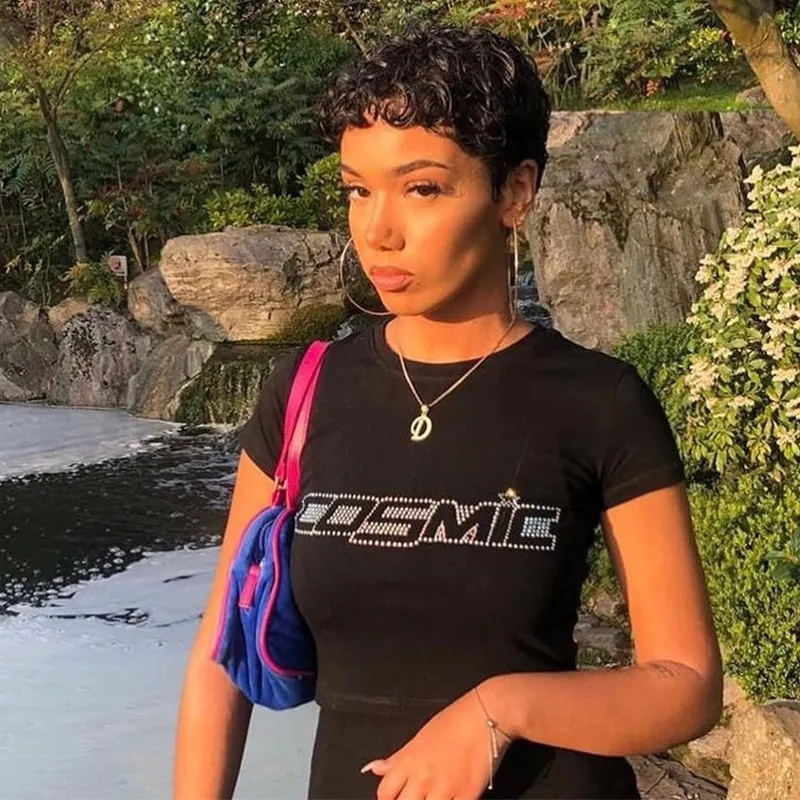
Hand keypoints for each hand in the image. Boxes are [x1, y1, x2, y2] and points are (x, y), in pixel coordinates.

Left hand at [360, 688, 512, 799]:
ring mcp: (445, 788)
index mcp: (409, 761)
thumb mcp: (420, 737)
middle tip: (420, 798)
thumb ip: (397, 758)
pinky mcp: (467, 795)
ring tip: (436, 798)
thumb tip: (372, 768)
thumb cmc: (453, 721)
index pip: (385, 793)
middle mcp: (423, 776)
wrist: (485, 714)